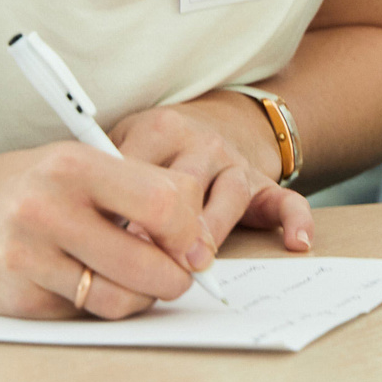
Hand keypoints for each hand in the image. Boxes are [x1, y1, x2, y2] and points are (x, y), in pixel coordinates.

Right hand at [0, 140, 215, 319]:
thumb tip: (193, 238)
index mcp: (72, 165)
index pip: (165, 202)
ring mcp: (30, 257)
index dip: (189, 229)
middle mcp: (49, 208)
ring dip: (142, 299)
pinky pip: (85, 315)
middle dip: (176, 276)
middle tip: (177, 275)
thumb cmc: (20, 189)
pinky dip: (99, 306)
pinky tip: (89, 286)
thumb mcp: (71, 165)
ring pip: (121, 299)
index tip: (189, 241)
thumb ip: (130, 190)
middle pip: (150, 260)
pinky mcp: (21, 299)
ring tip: (137, 283)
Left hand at [114, 94, 312, 252]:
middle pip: (187, 183)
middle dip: (166, 223)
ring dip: (212, 230)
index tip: (109, 236)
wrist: (216, 121)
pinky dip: (296, 220)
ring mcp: (236, 164)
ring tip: (197, 260)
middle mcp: (202, 143)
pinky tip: (297, 243)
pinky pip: (287, 200)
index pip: (140, 167)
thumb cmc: (155, 147)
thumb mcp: (123, 144)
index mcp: (160, 130)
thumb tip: (85, 222)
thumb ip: (105, 176)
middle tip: (147, 254)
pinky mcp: (264, 184)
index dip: (124, 205)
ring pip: (231, 195)